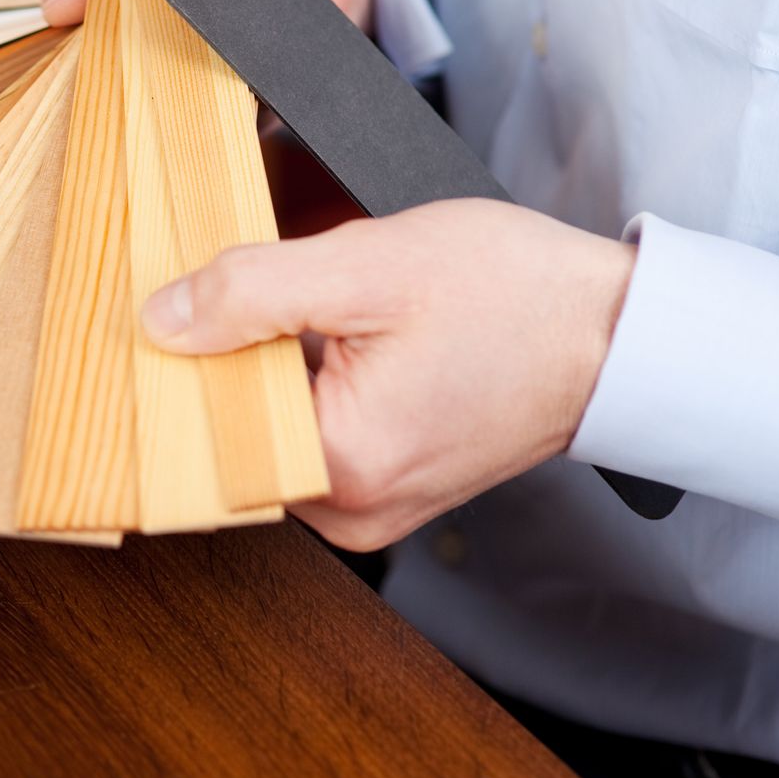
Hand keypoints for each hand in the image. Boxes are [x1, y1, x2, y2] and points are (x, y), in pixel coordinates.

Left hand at [139, 200, 635, 549]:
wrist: (616, 334)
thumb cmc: (519, 299)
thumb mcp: (370, 267)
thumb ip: (250, 291)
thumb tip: (162, 319)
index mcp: (340, 466)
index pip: (203, 421)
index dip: (183, 358)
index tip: (182, 310)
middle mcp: (348, 510)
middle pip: (230, 431)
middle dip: (228, 359)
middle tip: (255, 297)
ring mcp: (366, 508)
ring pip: (265, 432)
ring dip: (266, 371)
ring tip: (308, 318)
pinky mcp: (381, 489)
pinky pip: (306, 439)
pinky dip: (302, 389)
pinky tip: (328, 345)